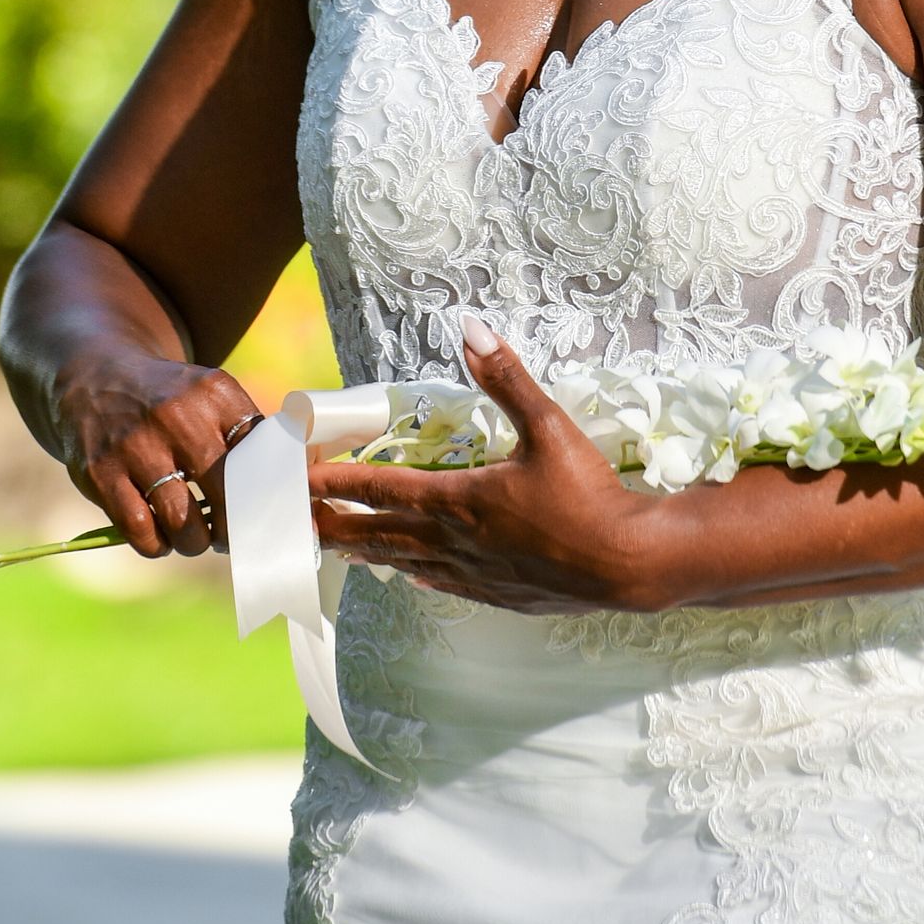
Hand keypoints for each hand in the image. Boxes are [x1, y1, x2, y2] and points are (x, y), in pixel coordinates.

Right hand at [53, 349, 261, 559]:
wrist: (94, 376)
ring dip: (195, 541)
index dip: (275, 495)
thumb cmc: (171, 401)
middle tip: (235, 537)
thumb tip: (300, 490)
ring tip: (196, 538)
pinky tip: (161, 537)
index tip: (279, 517)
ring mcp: (135, 444)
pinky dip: (156, 545)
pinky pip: (141, 530)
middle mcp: (176, 416)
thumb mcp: (211, 395)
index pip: (261, 455)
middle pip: (228, 493)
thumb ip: (249, 434)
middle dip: (237, 528)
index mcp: (214, 393)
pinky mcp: (100, 472)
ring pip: (183, 521)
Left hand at [308, 324, 668, 613]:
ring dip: (366, 553)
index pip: (382, 487)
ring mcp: (475, 573)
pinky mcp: (499, 595)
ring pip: (404, 562)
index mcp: (460, 499)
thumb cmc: (590, 493)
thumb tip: (470, 329)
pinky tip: (413, 575)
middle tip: (293, 524)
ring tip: (337, 548)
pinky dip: (416, 574)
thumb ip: (506, 378)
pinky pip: (442, 584)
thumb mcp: (549, 426)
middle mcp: (456, 541)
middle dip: (332, 526)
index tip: (300, 478)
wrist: (630, 562)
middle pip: (378, 532)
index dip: (337, 481)